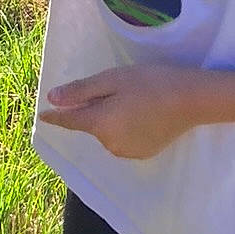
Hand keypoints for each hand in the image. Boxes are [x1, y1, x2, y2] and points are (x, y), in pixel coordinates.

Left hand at [38, 63, 201, 159]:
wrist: (191, 100)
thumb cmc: (150, 83)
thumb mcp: (113, 80)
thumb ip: (81, 91)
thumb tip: (52, 99)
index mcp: (99, 123)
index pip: (69, 121)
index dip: (56, 116)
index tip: (43, 115)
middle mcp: (109, 143)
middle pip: (93, 124)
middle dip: (96, 110)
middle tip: (119, 89)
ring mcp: (127, 152)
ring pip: (108, 133)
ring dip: (112, 120)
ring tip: (135, 101)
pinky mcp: (143, 154)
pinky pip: (124, 140)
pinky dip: (126, 129)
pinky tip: (143, 115)